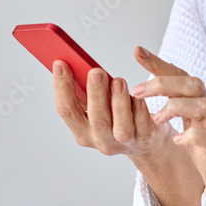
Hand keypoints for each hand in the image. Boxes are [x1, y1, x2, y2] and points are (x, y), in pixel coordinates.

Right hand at [52, 59, 172, 157]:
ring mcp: (124, 142)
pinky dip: (140, 110)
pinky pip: (143, 125)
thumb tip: (72, 62)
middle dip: (95, 94)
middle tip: (96, 71)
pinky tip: (139, 97)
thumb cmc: (115, 118)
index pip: (66, 110)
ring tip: (119, 81)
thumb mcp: (97, 108)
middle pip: (96, 119)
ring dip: (119, 103)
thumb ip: (85, 91)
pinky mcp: (145, 139)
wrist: (145, 143)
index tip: (60, 64)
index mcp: (82, 131)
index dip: (61, 87)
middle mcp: (101, 140)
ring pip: (121, 127)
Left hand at [131, 48, 205, 205]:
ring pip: (202, 104)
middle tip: (137, 91)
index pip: (181, 76)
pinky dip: (192, 135)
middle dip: (162, 83)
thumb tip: (150, 90)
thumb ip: (177, 105)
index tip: (138, 51)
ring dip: (175, 107)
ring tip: (157, 118)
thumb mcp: (191, 124)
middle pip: (192, 83)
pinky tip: (177, 140)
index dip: (160, 63)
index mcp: (202, 102)